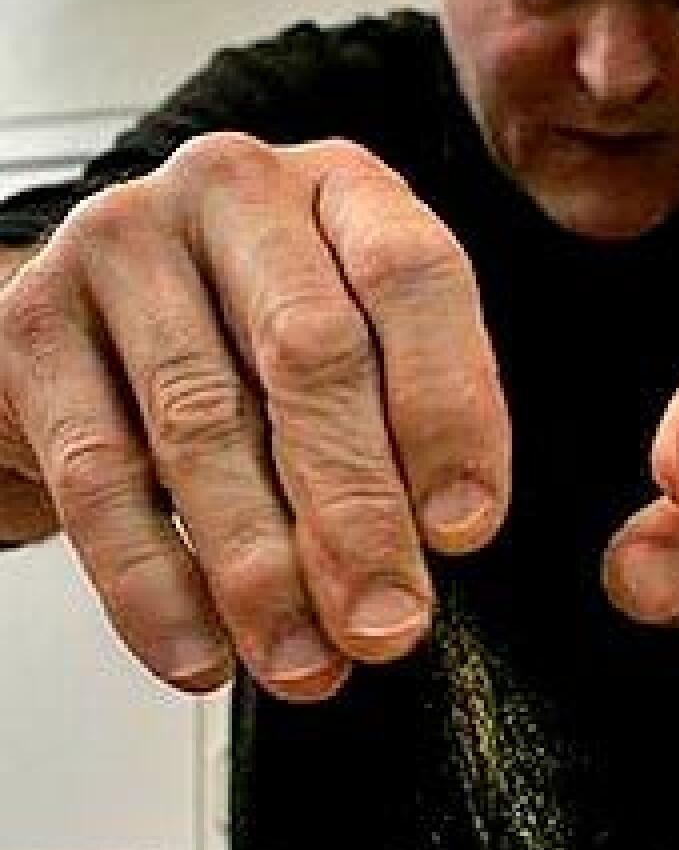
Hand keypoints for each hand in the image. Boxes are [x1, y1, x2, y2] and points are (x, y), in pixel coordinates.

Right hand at [0, 135, 509, 700]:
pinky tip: (203, 651)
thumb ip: (401, 424)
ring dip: (261, 569)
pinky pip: (97, 474)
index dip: (449, 411)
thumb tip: (433, 545)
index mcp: (343, 189)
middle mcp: (235, 194)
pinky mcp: (32, 324)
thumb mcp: (358, 352)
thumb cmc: (256, 342)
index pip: (414, 278)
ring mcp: (123, 245)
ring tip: (304, 659)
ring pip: (204, 423)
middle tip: (386, 623)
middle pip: (312, 355)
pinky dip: (155, 583)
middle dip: (357, 514)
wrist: (100, 327)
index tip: (463, 530)